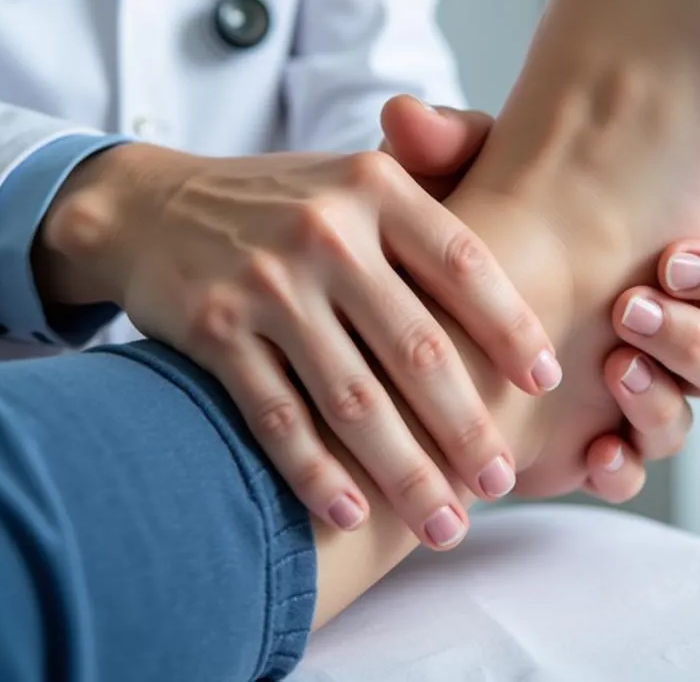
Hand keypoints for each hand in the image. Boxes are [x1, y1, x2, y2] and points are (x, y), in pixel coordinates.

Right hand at [33, 140, 558, 549]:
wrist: (152, 207)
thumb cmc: (283, 203)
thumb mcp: (355, 178)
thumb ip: (432, 206)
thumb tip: (524, 282)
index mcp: (373, 186)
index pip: (463, 263)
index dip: (510, 327)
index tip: (546, 382)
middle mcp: (325, 230)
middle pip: (415, 346)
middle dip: (466, 425)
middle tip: (501, 479)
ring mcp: (266, 282)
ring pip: (351, 398)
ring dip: (404, 471)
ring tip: (445, 522)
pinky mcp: (214, 329)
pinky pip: (277, 417)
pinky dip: (316, 472)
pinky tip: (351, 514)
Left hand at [380, 97, 699, 505]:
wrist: (417, 360)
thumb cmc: (449, 260)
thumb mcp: (444, 197)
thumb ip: (442, 153)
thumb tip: (404, 114)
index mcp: (650, 224)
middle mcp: (668, 295)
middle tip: (668, 268)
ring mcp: (648, 369)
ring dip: (689, 357)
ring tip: (617, 358)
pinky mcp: (607, 437)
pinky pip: (646, 457)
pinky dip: (629, 458)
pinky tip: (596, 451)